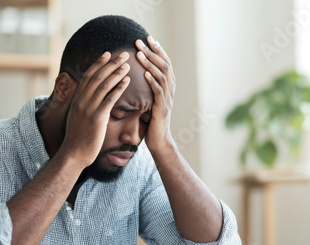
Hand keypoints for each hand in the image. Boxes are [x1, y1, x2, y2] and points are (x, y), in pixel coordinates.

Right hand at [60, 52, 130, 168]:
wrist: (74, 154)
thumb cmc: (78, 138)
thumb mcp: (78, 118)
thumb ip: (83, 106)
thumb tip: (89, 99)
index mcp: (77, 99)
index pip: (88, 76)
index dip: (98, 63)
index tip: (108, 54)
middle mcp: (81, 100)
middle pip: (97, 76)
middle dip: (111, 63)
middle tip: (123, 54)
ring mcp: (88, 108)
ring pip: (104, 85)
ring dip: (116, 72)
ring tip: (128, 64)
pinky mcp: (97, 117)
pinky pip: (109, 99)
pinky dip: (118, 88)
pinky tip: (127, 81)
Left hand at [135, 36, 175, 153]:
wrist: (159, 142)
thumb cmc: (152, 124)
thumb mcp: (150, 102)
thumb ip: (149, 90)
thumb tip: (141, 76)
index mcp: (167, 87)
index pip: (164, 63)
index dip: (157, 50)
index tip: (148, 38)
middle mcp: (170, 91)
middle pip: (164, 65)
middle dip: (152, 51)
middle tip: (140, 40)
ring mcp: (167, 99)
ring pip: (162, 76)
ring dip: (150, 63)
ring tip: (139, 52)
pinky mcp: (162, 109)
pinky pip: (159, 92)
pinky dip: (153, 81)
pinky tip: (145, 73)